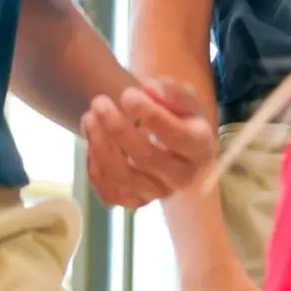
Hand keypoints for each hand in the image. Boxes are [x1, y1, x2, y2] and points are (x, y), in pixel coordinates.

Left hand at [81, 80, 216, 207]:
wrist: (176, 144)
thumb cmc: (183, 118)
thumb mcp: (186, 99)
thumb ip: (173, 91)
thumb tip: (151, 88)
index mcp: (201, 149)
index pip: (176, 136)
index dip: (150, 115)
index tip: (127, 93)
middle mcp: (183, 178)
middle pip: (146, 157)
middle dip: (117, 128)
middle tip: (99, 102)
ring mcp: (158, 193)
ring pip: (123, 177)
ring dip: (100, 145)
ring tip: (89, 117)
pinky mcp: (136, 202)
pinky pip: (110, 193)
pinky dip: (94, 168)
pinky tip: (91, 141)